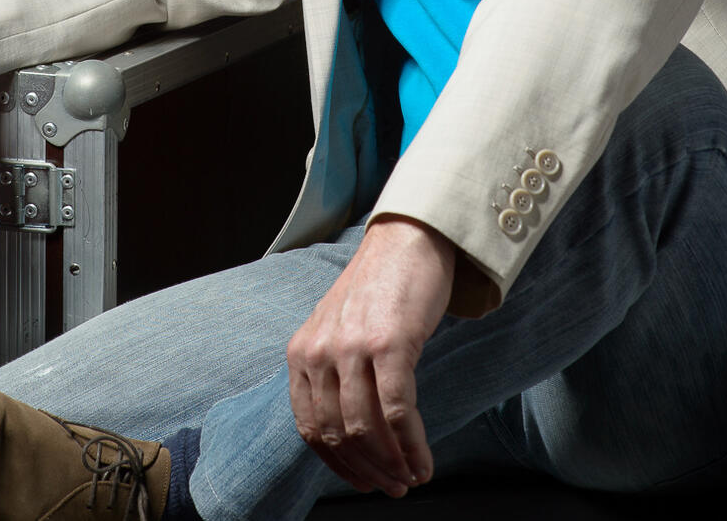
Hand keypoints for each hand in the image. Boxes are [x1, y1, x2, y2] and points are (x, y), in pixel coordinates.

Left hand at [287, 215, 454, 496]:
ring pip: (366, 428)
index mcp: (301, 350)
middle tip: (394, 486)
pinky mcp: (389, 343)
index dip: (337, 464)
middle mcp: (319, 350)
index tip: (363, 481)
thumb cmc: (377, 289)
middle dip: (368, 470)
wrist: (405, 240)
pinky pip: (397, 412)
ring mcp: (352, 346)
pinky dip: (412, 446)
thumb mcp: (336, 329)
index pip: (309, 427)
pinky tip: (425, 461)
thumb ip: (331, 372)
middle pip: (338, 433)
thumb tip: (347, 436)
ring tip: (412, 476)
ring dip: (391, 464)